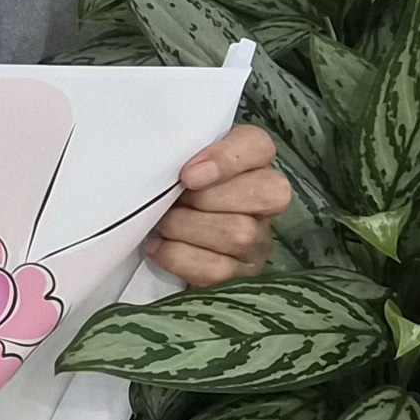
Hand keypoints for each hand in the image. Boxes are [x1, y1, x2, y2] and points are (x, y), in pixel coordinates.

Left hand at [143, 126, 286, 287]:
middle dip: (206, 200)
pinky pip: (219, 270)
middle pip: (264, 193)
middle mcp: (265, 199)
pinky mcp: (243, 274)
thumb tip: (163, 162)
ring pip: (240, 233)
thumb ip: (178, 154)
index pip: (258, 145)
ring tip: (162, 225)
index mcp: (250, 161)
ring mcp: (259, 240)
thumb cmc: (168, 192)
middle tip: (173, 202)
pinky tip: (158, 247)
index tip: (186, 175)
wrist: (153, 236)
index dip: (225, 159)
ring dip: (187, 228)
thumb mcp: (174, 165)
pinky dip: (180, 257)